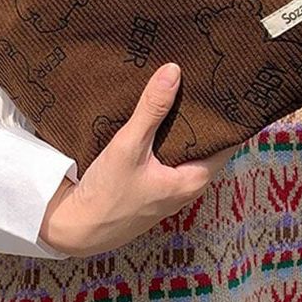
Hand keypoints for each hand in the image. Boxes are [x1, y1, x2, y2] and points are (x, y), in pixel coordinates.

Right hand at [39, 62, 237, 256]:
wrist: (76, 229)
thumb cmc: (106, 196)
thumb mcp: (128, 146)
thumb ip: (151, 109)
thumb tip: (173, 71)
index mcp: (194, 179)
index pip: (225, 141)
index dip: (225, 114)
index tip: (221, 86)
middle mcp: (188, 186)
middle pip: (205, 143)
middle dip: (201, 115)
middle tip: (199, 79)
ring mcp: (170, 189)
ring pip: (184, 150)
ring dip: (180, 126)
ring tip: (177, 90)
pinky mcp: (152, 188)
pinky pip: (167, 156)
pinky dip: (164, 138)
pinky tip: (154, 118)